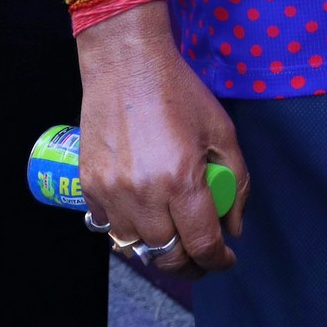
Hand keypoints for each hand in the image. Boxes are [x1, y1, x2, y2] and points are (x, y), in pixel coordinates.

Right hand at [76, 7, 246, 273]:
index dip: (218, 260)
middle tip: (202, 255)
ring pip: (136, 247)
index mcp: (182, 179)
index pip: (202, 244)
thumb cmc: (178, 91)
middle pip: (167, 256)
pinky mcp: (90, 186)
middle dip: (190, 264)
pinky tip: (144, 216)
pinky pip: (110, 227)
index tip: (225, 259)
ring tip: (174, 236)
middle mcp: (144, 193)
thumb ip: (237, 181)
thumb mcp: (222, 130)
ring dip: (158, 249)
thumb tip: (233, 227)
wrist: (125, 63)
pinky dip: (129, 230)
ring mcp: (112, 192)